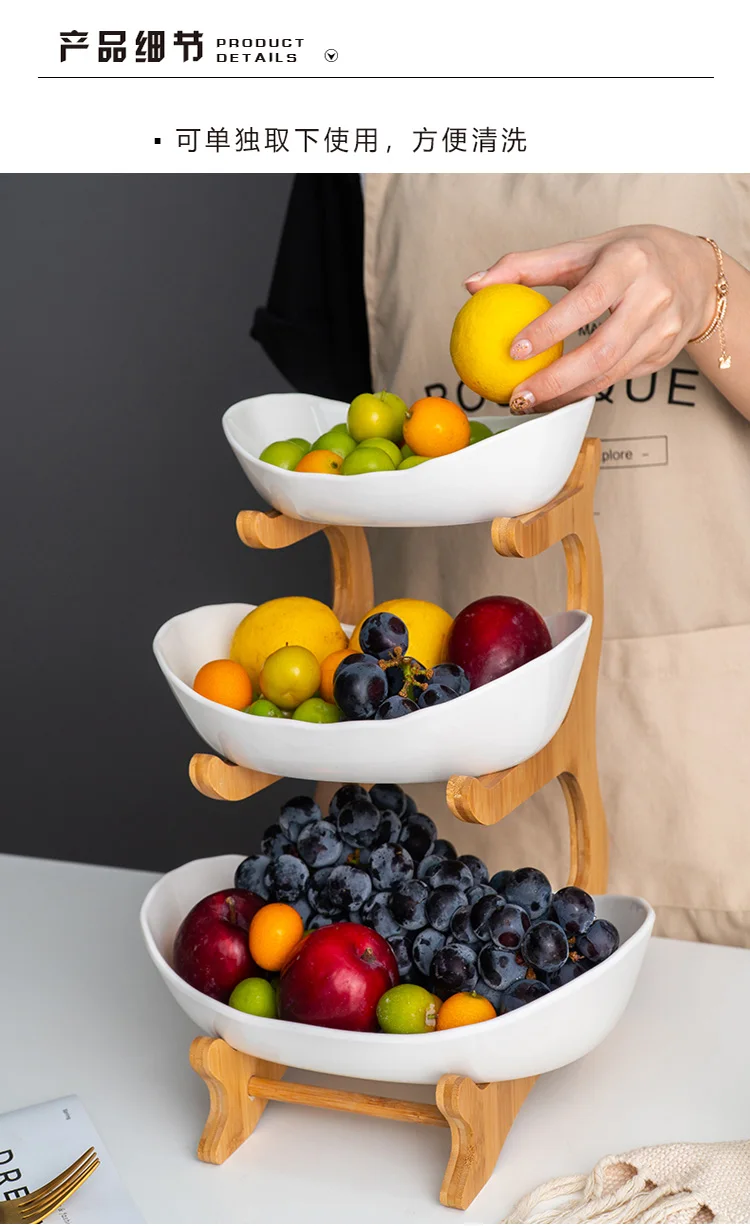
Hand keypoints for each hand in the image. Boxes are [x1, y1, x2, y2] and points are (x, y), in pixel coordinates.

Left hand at [465, 225, 717, 412]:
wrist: (695, 271)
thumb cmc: (626, 257)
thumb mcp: (581, 250)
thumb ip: (525, 266)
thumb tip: (472, 285)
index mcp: (629, 262)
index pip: (586, 301)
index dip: (550, 329)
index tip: (514, 350)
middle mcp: (653, 296)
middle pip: (601, 351)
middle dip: (555, 381)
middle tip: (518, 396)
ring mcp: (664, 329)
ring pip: (610, 374)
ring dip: (566, 395)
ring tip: (529, 403)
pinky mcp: (665, 354)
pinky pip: (618, 379)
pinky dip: (584, 391)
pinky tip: (556, 397)